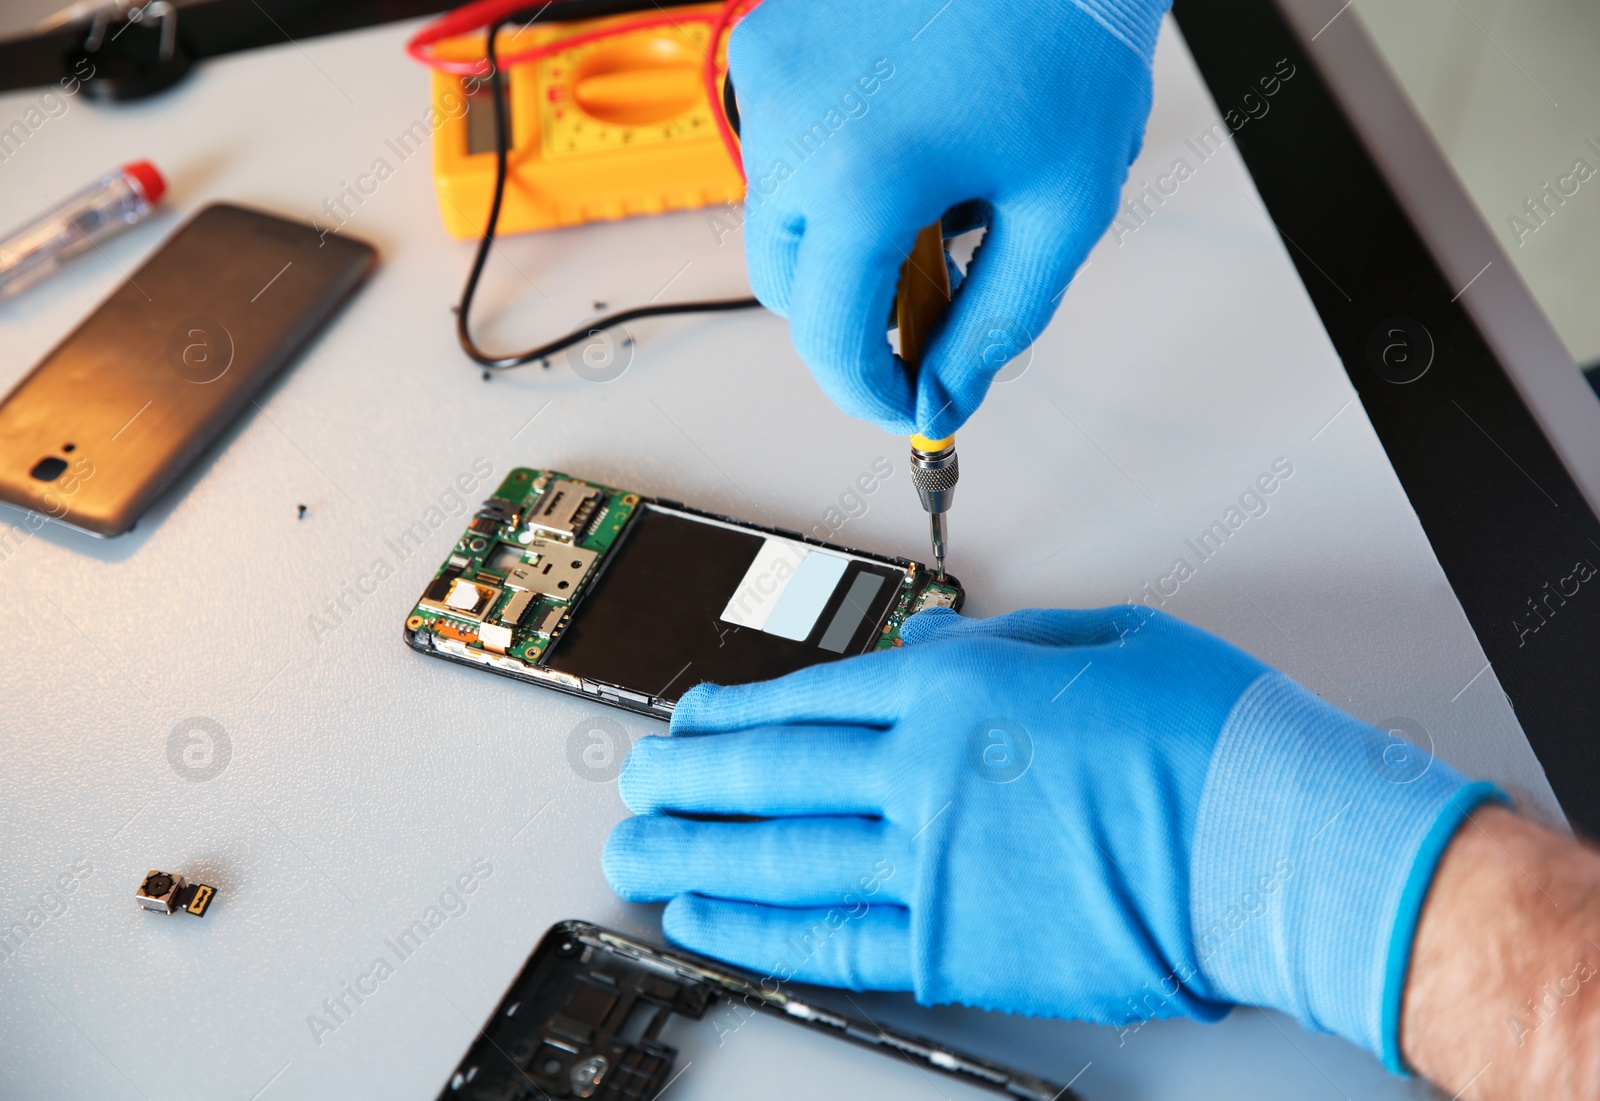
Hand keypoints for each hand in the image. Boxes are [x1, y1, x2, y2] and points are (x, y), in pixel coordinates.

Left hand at [605, 607, 1499, 1067]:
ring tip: (638, 854)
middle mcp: (923, 769)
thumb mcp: (1102, 638)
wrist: (1277, 841)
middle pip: (774, 772)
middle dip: (691, 779)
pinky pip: (831, 936)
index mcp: (955, 686)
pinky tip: (708, 917)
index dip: (737, 711)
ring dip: (697, 852)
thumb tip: (923, 641)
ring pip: (779, 854)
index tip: (693, 719)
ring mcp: (931, 861)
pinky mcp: (956, 944)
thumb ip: (995, 638)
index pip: (813, 695)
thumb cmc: (1210, 738)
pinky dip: (757, 927)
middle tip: (639, 784)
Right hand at [728, 0, 1166, 437]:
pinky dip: (827, 170)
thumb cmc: (1069, 36)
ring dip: (837, 237)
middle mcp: (793, 127)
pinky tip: (900, 138)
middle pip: (784, 286)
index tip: (906, 400)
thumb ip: (995, 324)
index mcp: (864, 177)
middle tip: (934, 292)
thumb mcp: (1061, 209)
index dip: (869, 390)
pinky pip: (778, 147)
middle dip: (851, 309)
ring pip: (773, 219)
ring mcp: (770, 79)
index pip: (828, 337)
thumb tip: (945, 396)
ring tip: (931, 194)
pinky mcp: (768, 44)